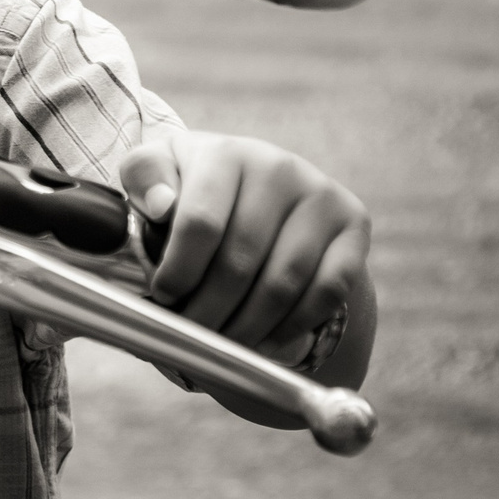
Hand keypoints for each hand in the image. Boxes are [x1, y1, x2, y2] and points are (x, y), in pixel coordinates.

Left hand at [118, 128, 369, 367]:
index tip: (164, 299)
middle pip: (240, 262)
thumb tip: (161, 205)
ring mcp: (321, 196)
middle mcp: (279, 168)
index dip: (178, 272)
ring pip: (283, 284)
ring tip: (221, 345)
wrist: (260, 187)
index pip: (200, 224)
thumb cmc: (194, 187)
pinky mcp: (354, 223)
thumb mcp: (155, 172)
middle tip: (189, 337)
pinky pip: (327, 291)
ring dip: (247, 328)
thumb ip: (145, 178)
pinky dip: (293, 326)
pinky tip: (264, 341)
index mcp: (226, 154)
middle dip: (208, 311)